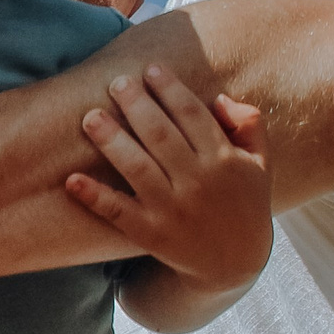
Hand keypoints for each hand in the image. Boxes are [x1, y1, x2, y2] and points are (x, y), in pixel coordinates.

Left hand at [68, 64, 272, 316]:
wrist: (234, 263)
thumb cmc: (244, 204)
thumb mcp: (260, 164)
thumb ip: (250, 126)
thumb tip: (220, 98)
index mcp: (223, 160)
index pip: (193, 116)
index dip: (170, 89)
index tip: (151, 69)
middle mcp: (198, 183)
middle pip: (161, 135)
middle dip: (136, 105)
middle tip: (116, 83)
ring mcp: (172, 210)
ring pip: (138, 168)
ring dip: (112, 141)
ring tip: (90, 117)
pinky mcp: (151, 234)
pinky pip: (119, 212)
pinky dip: (94, 197)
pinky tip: (72, 180)